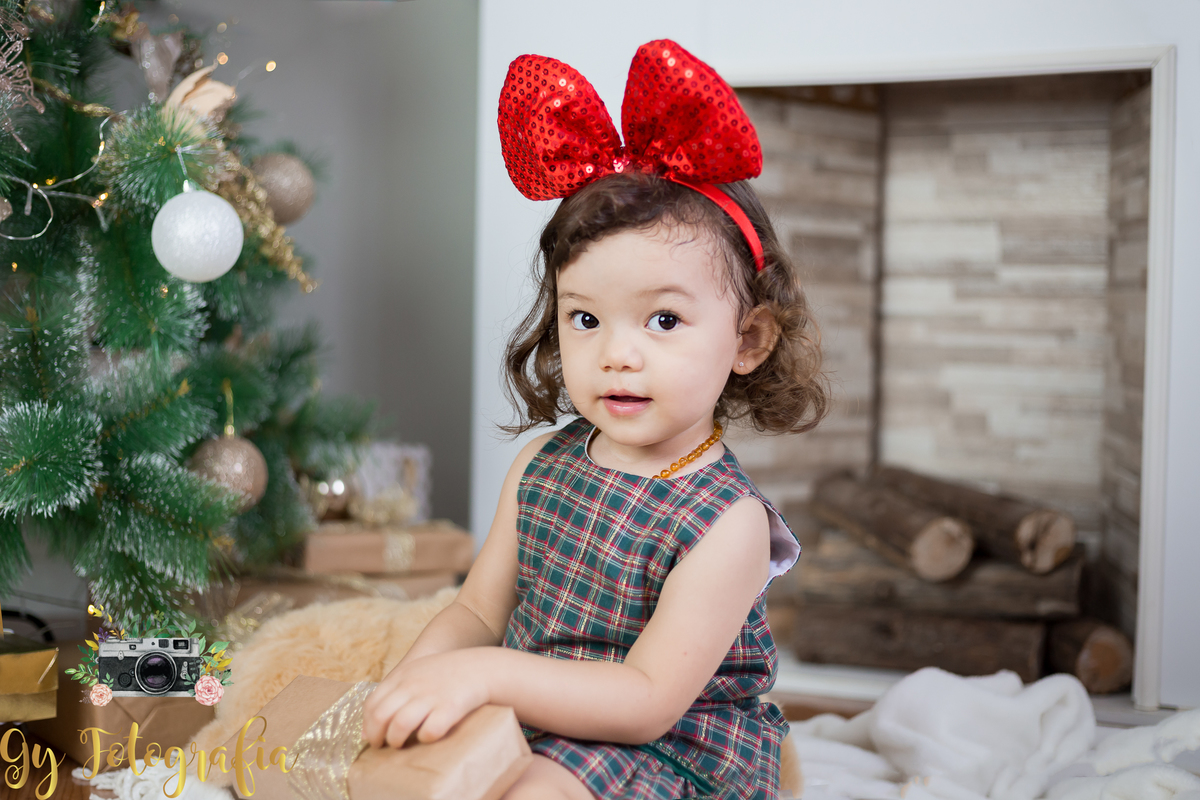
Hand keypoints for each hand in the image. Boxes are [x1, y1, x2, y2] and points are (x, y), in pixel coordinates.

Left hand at [361, 649, 492, 748]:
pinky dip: (425, 738)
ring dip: (397, 740)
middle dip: (378, 736)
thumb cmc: (446, 675)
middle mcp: (413, 685)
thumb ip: (394, 694)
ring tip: (402, 744)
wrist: (481, 667)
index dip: (368, 724)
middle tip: (383, 745)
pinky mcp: (450, 708)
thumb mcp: (417, 673)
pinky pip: (429, 731)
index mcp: (403, 675)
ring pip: (400, 725)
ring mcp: (431, 696)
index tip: (373, 736)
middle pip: (381, 716)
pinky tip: (428, 736)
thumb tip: (368, 729)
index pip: (372, 703)